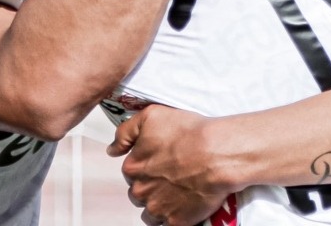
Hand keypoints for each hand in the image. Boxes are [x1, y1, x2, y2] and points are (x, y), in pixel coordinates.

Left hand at [108, 106, 233, 225]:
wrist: (218, 154)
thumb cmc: (188, 132)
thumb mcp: (151, 116)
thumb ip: (125, 132)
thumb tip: (112, 150)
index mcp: (132, 167)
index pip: (131, 172)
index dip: (146, 166)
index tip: (162, 161)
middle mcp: (140, 191)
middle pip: (139, 193)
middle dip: (152, 186)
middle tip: (172, 176)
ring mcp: (157, 209)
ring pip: (150, 212)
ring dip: (159, 204)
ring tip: (178, 192)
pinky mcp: (176, 222)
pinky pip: (166, 224)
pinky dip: (173, 216)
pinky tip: (184, 205)